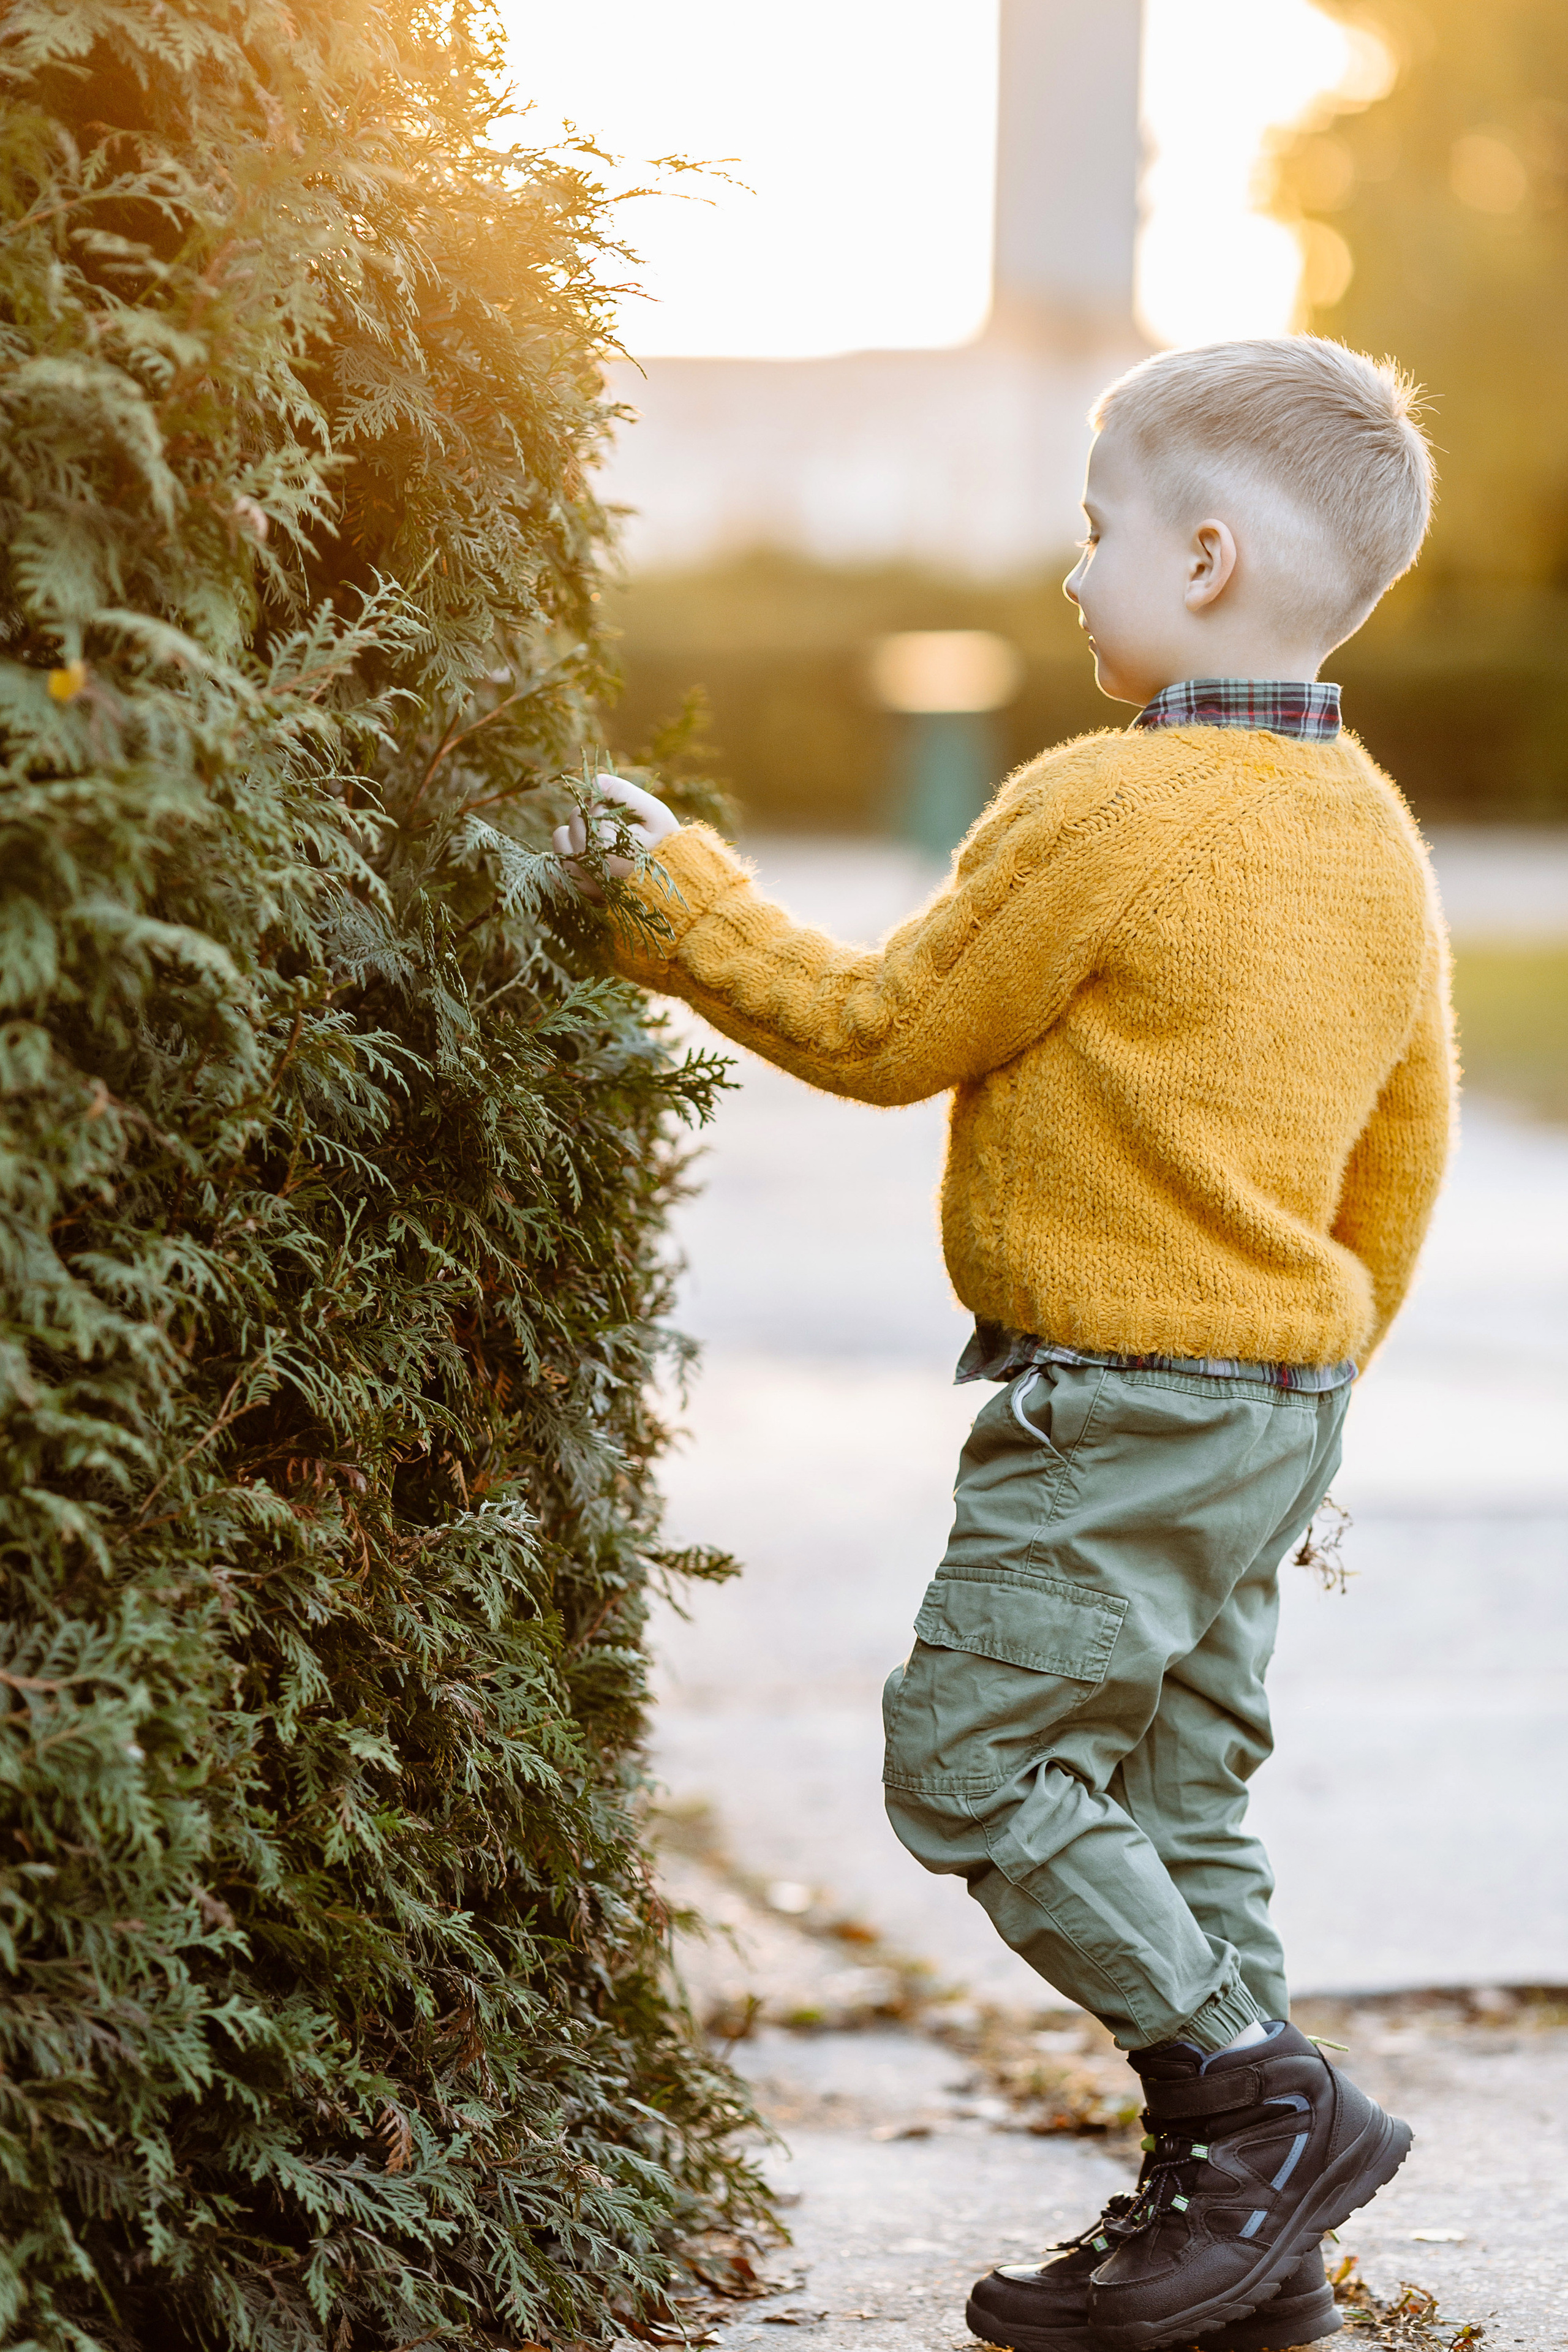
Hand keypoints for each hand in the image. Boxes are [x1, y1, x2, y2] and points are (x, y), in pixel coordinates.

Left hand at [552, 774, 679, 897]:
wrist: (669, 883)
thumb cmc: (665, 846)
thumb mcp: (656, 815)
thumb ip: (626, 793)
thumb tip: (595, 781)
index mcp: (607, 849)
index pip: (593, 808)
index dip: (609, 806)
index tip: (628, 819)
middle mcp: (588, 867)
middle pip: (575, 819)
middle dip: (593, 816)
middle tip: (616, 828)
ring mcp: (579, 880)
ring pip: (560, 836)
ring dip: (576, 832)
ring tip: (601, 841)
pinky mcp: (574, 888)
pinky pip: (553, 862)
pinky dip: (566, 853)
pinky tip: (586, 854)